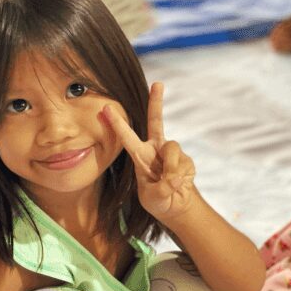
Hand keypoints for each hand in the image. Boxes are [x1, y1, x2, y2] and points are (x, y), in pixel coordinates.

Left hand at [100, 82, 196, 221]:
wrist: (177, 207)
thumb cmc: (158, 201)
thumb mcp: (154, 198)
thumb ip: (163, 188)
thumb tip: (176, 176)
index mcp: (140, 156)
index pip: (126, 137)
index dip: (117, 124)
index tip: (105, 109)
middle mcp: (155, 149)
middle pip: (155, 121)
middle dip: (156, 102)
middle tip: (158, 83)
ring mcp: (171, 152)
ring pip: (172, 148)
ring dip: (170, 168)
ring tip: (171, 184)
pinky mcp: (185, 159)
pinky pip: (183, 163)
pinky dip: (181, 177)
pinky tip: (179, 185)